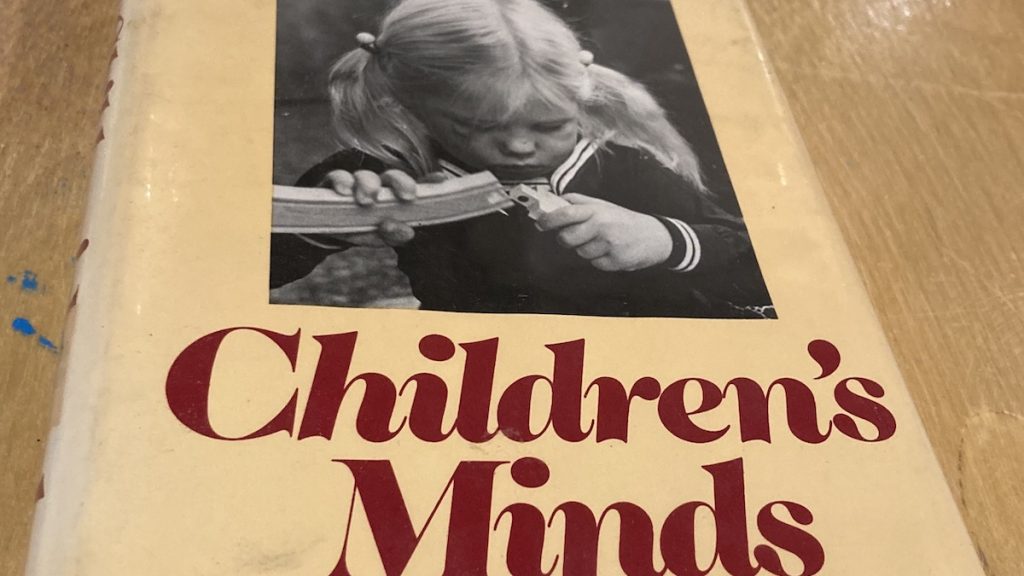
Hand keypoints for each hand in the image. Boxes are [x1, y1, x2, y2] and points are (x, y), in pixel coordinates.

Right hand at [323, 169, 417, 245]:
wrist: (328, 229)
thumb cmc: (360, 228)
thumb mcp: (379, 235)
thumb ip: (395, 234)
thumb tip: (409, 232)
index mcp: (392, 194)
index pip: (406, 184)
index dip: (414, 183)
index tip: (416, 193)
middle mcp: (376, 184)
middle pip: (391, 176)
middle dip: (399, 183)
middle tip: (404, 197)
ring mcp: (354, 182)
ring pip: (364, 176)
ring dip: (368, 186)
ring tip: (367, 201)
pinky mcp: (331, 183)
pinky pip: (337, 177)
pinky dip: (341, 182)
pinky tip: (343, 192)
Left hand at [536, 193, 672, 271]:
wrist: (654, 236)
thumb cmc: (624, 220)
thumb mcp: (603, 205)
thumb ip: (578, 202)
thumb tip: (554, 201)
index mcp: (597, 210)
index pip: (566, 214)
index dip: (548, 219)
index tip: (540, 222)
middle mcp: (602, 226)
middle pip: (567, 238)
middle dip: (565, 239)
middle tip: (573, 235)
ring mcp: (609, 245)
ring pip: (580, 253)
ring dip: (584, 249)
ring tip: (600, 241)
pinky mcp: (614, 261)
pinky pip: (593, 263)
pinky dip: (597, 259)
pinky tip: (608, 250)